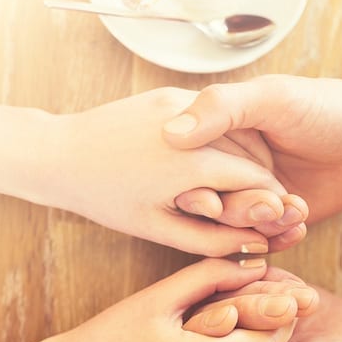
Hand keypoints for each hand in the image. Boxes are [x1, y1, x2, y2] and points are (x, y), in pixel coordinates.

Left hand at [0, 89, 307, 255]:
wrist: (60, 153)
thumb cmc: (106, 198)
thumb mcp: (157, 228)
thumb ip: (210, 240)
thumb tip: (254, 248)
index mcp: (191, 165)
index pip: (256, 178)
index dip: (274, 199)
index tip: (282, 214)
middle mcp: (191, 128)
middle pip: (252, 151)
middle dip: (267, 177)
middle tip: (274, 202)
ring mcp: (179, 102)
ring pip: (235, 128)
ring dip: (250, 153)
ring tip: (249, 182)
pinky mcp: (168, 92)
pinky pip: (213, 114)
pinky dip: (226, 135)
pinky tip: (219, 156)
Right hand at [163, 70, 341, 222]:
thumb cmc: (323, 106)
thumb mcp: (270, 97)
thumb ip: (220, 108)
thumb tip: (169, 134)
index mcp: (215, 134)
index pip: (184, 171)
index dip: (193, 190)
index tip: (210, 201)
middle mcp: (228, 166)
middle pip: (208, 204)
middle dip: (235, 210)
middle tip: (269, 203)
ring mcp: (251, 194)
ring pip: (234, 226)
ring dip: (261, 224)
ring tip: (295, 208)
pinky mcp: (274, 219)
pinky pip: (262, 240)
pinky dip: (278, 238)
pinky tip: (299, 226)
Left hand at [185, 287, 341, 341]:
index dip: (217, 329)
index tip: (245, 320)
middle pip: (213, 311)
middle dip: (251, 305)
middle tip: (290, 309)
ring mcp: (244, 312)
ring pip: (234, 287)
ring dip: (272, 291)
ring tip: (309, 302)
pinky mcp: (263, 287)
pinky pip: (255, 272)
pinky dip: (282, 281)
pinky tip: (308, 297)